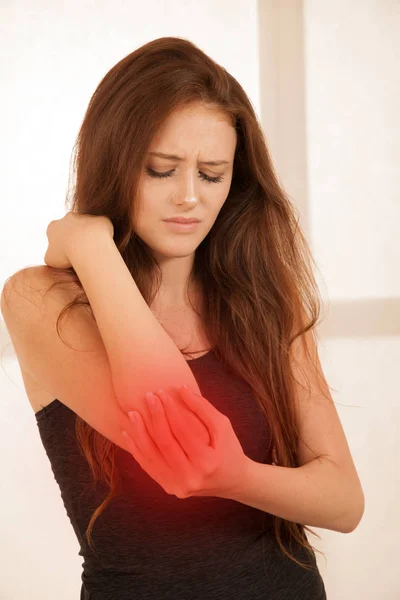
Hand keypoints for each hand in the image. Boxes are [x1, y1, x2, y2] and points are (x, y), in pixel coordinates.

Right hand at [44, 211, 113, 268]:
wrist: (86, 245)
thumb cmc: (66, 254)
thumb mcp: (50, 260)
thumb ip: (51, 255)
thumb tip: (55, 255)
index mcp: (53, 227)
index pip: (56, 235)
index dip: (62, 246)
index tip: (68, 255)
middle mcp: (69, 217)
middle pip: (72, 227)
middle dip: (76, 238)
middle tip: (82, 253)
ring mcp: (86, 217)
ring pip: (89, 228)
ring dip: (91, 237)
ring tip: (94, 251)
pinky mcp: (101, 219)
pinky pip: (103, 229)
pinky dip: (105, 236)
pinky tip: (104, 246)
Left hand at [121, 386, 248, 499]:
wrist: (232, 482)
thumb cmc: (229, 450)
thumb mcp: (223, 426)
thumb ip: (203, 407)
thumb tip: (180, 388)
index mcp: (207, 462)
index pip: (182, 431)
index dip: (170, 410)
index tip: (161, 392)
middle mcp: (190, 478)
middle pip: (165, 443)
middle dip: (154, 417)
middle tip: (147, 397)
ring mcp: (177, 486)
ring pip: (151, 456)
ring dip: (139, 433)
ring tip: (132, 413)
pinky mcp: (168, 488)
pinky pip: (148, 467)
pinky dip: (136, 449)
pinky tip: (129, 433)